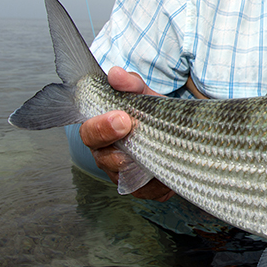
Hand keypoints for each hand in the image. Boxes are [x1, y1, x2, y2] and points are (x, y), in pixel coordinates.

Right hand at [78, 66, 174, 200]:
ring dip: (142, 165)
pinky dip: (160, 182)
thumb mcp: (145, 95)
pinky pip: (148, 192)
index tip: (122, 116)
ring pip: (125, 178)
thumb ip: (132, 85)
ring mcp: (122, 175)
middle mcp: (106, 155)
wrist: (177, 133)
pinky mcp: (142, 189)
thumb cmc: (152, 113)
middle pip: (104, 159)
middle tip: (134, 132)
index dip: (102, 127)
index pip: (89, 132)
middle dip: (118, 147)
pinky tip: (170, 168)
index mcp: (101, 130)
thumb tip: (116, 74)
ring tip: (160, 150)